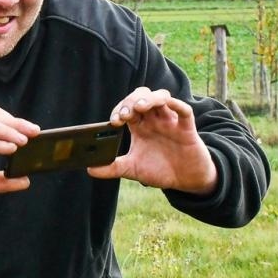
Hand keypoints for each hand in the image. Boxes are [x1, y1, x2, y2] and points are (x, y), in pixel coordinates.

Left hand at [87, 87, 217, 193]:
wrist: (185, 180)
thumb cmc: (160, 170)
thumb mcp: (133, 169)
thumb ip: (112, 168)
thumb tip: (90, 169)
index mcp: (140, 126)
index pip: (127, 108)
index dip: (119, 109)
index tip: (114, 122)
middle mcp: (154, 120)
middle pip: (142, 96)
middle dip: (131, 101)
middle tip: (124, 115)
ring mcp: (170, 122)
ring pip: (161, 97)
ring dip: (150, 98)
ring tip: (140, 107)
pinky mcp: (187, 128)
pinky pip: (184, 110)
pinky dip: (177, 104)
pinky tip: (168, 105)